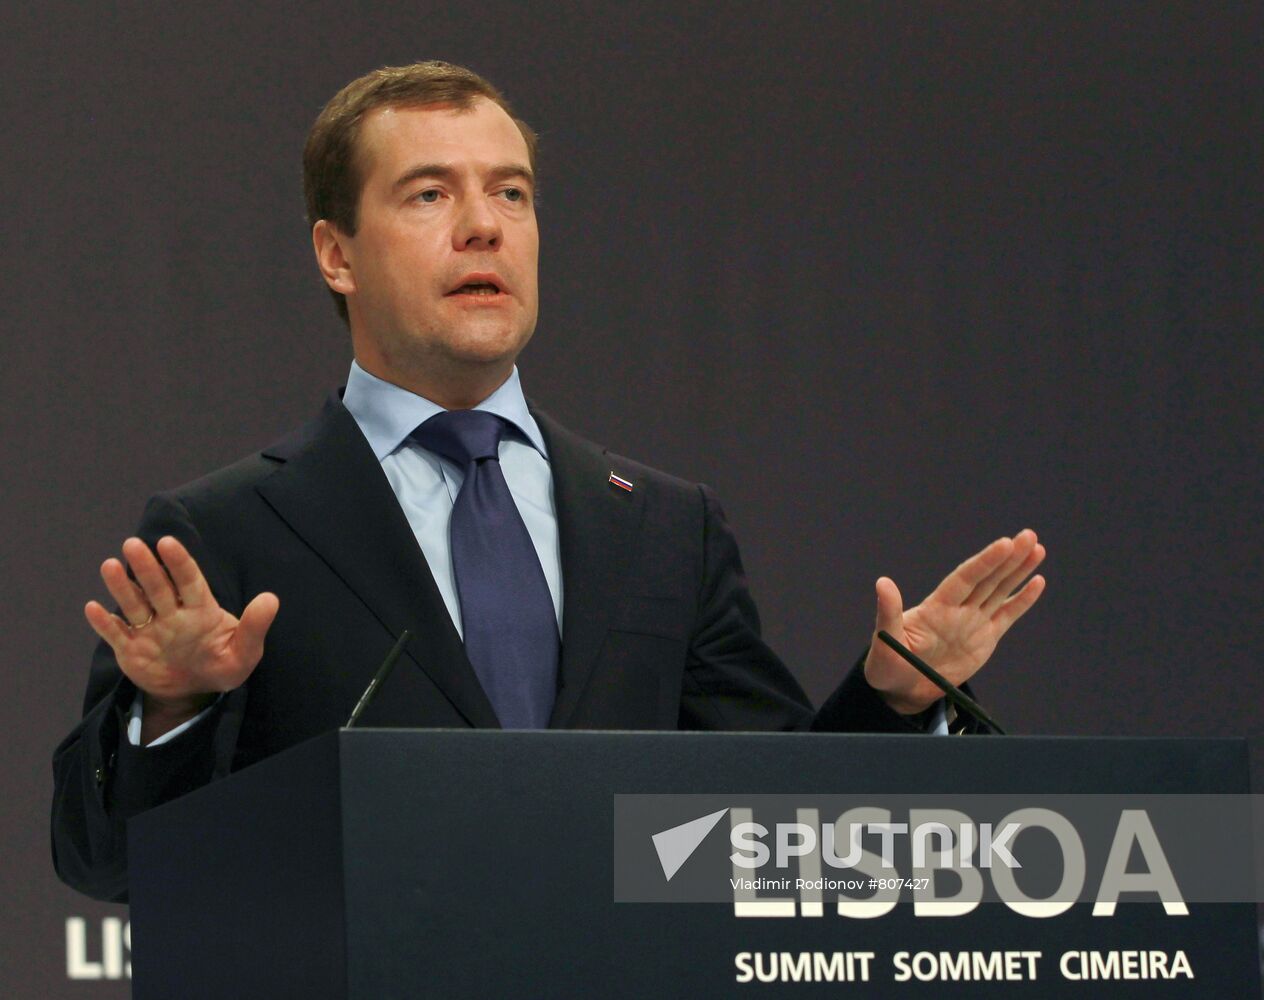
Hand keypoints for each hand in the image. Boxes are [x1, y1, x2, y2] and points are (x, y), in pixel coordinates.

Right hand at [84, 536, 278, 737]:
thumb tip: (271, 599)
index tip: (168, 542)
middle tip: (133, 544)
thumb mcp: (244, 653)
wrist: (194, 691)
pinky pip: (116, 633)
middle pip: (158, 587)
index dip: (179, 563)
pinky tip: (92, 608)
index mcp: (200, 610)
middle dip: (147, 567)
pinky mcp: (131, 649)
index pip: (189, 581)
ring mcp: (149, 630)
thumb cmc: (222, 664)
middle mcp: (172, 614)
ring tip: (110, 565)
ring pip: (134, 604)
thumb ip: (255, 627)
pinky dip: (104, 623)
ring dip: (121, 587)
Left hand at [863, 529, 1045, 714]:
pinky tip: (1037, 582)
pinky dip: (1023, 600)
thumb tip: (882, 582)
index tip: (1005, 544)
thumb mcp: (886, 640)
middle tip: (1029, 536)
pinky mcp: (985, 638)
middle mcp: (958, 609)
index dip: (985, 562)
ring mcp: (973, 621)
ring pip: (1000, 590)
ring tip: (1037, 548)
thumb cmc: (888, 664)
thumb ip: (888, 612)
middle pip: (988, 578)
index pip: (966, 578)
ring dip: (1018, 570)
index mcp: (937, 607)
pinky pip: (1007, 615)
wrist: (903, 689)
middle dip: (1009, 558)